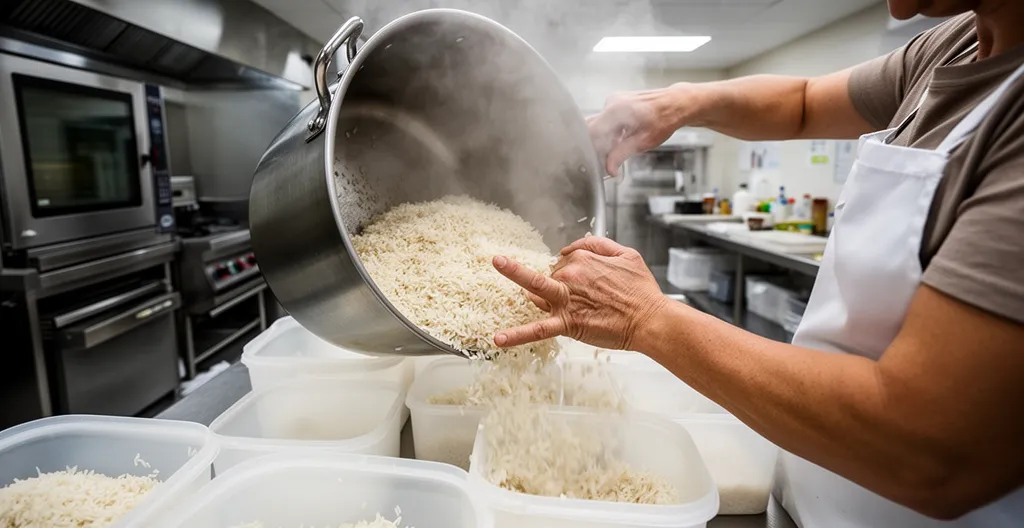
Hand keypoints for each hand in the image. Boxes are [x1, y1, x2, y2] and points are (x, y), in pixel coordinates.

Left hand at [491, 237, 668, 350]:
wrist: (650, 320)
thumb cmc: (642, 291)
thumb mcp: (626, 254)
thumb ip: (598, 244)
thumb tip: (572, 246)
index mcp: (583, 258)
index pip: (564, 261)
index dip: (570, 271)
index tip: (582, 281)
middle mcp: (571, 276)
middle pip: (550, 275)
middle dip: (556, 284)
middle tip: (580, 297)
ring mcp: (566, 300)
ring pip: (536, 290)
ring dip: (518, 282)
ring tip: (496, 264)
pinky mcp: (568, 324)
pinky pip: (537, 329)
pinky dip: (516, 336)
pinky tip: (498, 339)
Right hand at [588, 85, 690, 176]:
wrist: (676, 104)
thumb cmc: (665, 119)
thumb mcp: (643, 142)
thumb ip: (621, 155)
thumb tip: (609, 168)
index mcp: (616, 110)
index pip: (592, 132)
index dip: (593, 150)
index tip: (599, 162)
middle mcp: (612, 102)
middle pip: (593, 128)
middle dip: (598, 146)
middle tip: (608, 160)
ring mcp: (614, 101)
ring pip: (600, 125)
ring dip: (606, 140)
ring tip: (621, 149)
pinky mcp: (617, 103)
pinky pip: (607, 120)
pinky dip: (612, 133)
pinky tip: (623, 140)